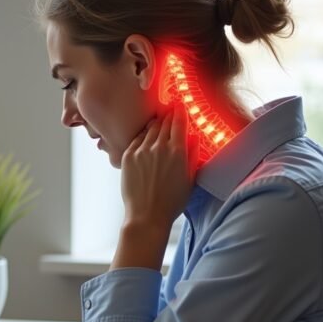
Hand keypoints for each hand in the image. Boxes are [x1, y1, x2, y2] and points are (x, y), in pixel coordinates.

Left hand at [120, 104, 193, 231]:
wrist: (146, 216)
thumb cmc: (172, 202)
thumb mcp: (190, 179)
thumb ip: (192, 155)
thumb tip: (193, 137)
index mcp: (177, 151)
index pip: (179, 122)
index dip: (179, 111)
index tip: (180, 106)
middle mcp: (159, 146)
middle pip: (164, 122)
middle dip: (168, 115)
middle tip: (169, 110)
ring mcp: (141, 150)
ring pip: (149, 128)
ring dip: (155, 123)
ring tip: (158, 121)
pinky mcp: (128, 156)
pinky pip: (137, 139)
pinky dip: (143, 135)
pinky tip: (146, 136)